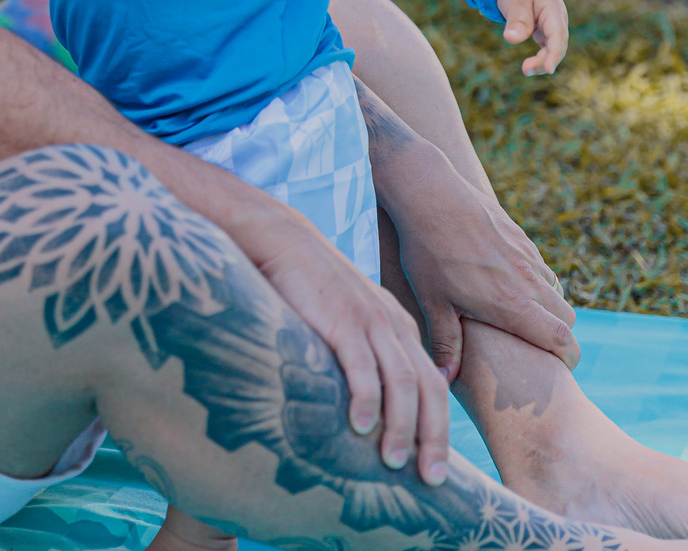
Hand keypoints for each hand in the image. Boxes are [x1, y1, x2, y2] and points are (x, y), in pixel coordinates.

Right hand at [241, 206, 450, 486]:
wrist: (281, 239)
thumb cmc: (309, 288)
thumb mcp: (348, 319)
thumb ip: (363, 354)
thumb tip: (363, 409)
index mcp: (398, 327)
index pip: (432, 385)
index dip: (438, 429)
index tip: (436, 470)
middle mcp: (392, 325)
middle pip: (428, 388)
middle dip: (433, 437)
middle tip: (431, 480)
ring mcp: (369, 320)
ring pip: (402, 381)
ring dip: (401, 426)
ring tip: (393, 463)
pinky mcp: (341, 318)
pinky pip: (361, 364)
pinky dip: (367, 398)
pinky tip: (361, 426)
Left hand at [388, 137, 576, 380]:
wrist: (428, 192)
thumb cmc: (426, 251)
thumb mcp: (431, 301)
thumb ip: (445, 343)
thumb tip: (444, 380)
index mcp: (510, 303)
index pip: (560, 339)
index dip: (568, 359)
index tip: (559, 370)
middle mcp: (526, 279)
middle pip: (566, 317)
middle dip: (560, 336)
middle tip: (538, 348)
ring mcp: (525, 253)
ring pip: (555, 289)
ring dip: (547, 307)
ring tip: (520, 317)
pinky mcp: (519, 233)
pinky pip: (540, 265)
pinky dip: (535, 280)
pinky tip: (506, 281)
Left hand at [497, 0, 568, 73]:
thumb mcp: (515, 2)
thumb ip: (516, 20)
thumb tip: (511, 39)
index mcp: (554, 9)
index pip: (558, 34)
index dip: (555, 53)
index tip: (548, 69)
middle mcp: (558, 19)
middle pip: (558, 45)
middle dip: (545, 61)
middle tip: (526, 69)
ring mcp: (554, 26)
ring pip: (553, 49)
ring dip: (542, 62)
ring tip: (526, 70)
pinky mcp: (547, 32)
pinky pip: (547, 48)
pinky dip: (540, 58)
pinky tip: (529, 66)